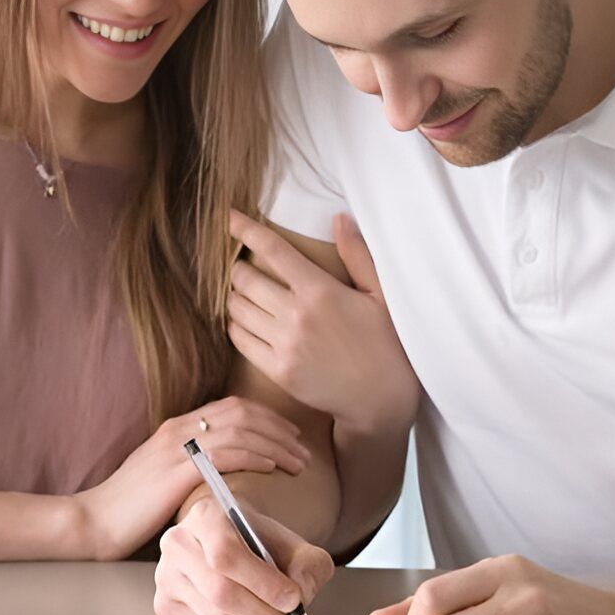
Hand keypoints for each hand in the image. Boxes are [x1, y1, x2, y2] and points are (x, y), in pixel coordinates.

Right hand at [73, 396, 308, 560]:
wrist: (94, 521)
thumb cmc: (127, 510)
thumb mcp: (161, 479)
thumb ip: (189, 469)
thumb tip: (221, 475)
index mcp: (175, 428)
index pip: (230, 407)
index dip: (266, 418)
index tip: (289, 435)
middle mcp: (178, 429)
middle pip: (241, 412)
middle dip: (278, 427)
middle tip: (302, 448)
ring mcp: (177, 447)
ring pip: (241, 429)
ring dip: (276, 443)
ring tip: (298, 461)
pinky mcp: (177, 469)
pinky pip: (227, 452)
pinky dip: (256, 455)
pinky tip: (273, 467)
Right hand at [154, 496, 333, 614]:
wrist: (233, 542)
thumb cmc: (259, 543)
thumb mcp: (294, 545)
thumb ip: (309, 565)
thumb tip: (300, 592)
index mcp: (205, 515)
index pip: (225, 554)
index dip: (263, 583)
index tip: (292, 598)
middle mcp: (178, 543)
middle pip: (220, 592)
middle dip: (263, 612)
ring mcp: (166, 576)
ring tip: (262, 608)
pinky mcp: (166, 607)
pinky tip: (239, 612)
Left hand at [228, 210, 418, 434]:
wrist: (380, 398)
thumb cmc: (385, 341)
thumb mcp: (380, 293)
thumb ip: (356, 254)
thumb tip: (339, 218)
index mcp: (320, 290)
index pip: (273, 250)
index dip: (246, 229)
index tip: (230, 217)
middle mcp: (297, 315)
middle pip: (245, 278)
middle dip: (238, 267)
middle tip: (243, 267)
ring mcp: (285, 344)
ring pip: (237, 308)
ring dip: (234, 296)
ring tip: (243, 293)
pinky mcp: (277, 370)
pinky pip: (239, 339)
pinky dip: (235, 325)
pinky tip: (245, 321)